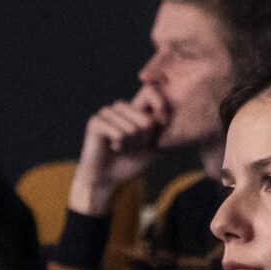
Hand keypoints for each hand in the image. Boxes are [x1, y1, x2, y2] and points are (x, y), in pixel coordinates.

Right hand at [68, 94, 167, 215]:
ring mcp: (107, 112)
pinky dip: (119, 144)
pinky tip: (112, 147)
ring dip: (130, 143)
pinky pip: (117, 132)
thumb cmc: (131, 162)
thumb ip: (166, 133)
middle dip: (143, 139)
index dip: (160, 106)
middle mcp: (121, 107)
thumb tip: (175, 120)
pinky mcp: (95, 121)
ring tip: (121, 147)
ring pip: (132, 127)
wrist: (107, 178)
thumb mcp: (154, 148)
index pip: (150, 92)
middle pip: (145, 119)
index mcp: (135, 109)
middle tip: (132, 145)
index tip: (163, 124)